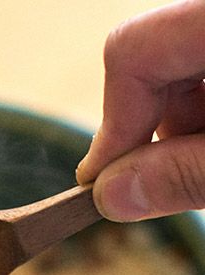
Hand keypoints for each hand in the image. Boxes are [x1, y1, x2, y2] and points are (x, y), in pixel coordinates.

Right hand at [77, 0, 204, 220]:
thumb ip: (184, 175)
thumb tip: (111, 195)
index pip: (132, 52)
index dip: (112, 124)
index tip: (106, 183)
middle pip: (153, 58)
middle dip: (154, 127)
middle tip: (178, 175)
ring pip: (180, 63)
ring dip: (186, 122)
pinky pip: (204, 63)